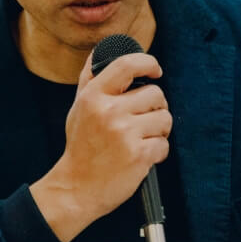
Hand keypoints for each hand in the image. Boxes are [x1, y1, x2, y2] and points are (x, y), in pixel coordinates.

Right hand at [30, 52, 171, 241]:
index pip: (127, 65)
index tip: (155, 70)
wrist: (76, 189)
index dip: (148, 63)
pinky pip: (163, 144)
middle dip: (155, 107)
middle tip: (144, 120)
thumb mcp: (78, 108)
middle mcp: (109, 111)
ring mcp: (125, 133)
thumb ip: (90, 80)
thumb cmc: (80, 147)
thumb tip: (99, 52)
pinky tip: (141, 157)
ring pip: (165, 118)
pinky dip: (157, 152)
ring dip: (159, 130)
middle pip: (156, 94)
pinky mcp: (139, 155)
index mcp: (94, 96)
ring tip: (142, 139)